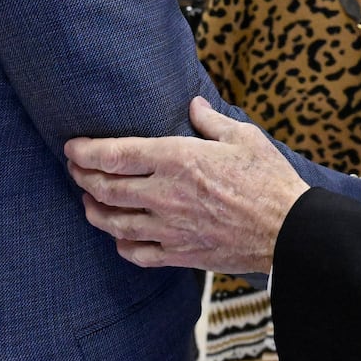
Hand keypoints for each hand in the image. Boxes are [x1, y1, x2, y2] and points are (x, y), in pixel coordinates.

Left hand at [66, 97, 307, 273]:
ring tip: (88, 201)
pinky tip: (119, 238)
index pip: (116, 154)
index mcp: (178, 159)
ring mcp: (169, 229)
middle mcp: (165, 195)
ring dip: (95, 210)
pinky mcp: (180, 254)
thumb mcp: (244, 136)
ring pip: (115, 223)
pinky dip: (121, 245)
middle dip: (83, 177)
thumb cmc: (269, 179)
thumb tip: (194, 105)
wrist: (288, 230)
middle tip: (75, 169)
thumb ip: (211, 121)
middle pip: (106, 189)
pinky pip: (137, 254)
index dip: (87, 151)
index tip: (72, 147)